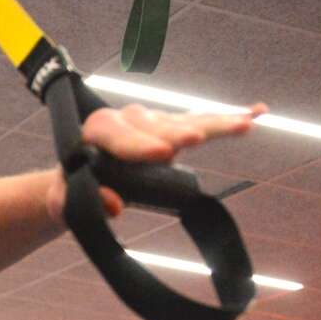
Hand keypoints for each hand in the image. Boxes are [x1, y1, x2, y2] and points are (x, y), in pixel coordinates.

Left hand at [46, 101, 265, 221]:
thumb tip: (115, 206)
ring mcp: (154, 122)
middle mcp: (128, 119)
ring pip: (184, 121)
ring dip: (214, 123)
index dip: (139, 144)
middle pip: (155, 124)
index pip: (116, 133)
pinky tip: (257, 113)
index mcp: (98, 130)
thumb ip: (81, 199)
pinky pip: (202, 122)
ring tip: (243, 125)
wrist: (77, 179)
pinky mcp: (173, 130)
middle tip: (195, 139)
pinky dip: (229, 118)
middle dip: (176, 132)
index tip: (164, 154)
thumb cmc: (70, 188)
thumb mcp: (64, 200)